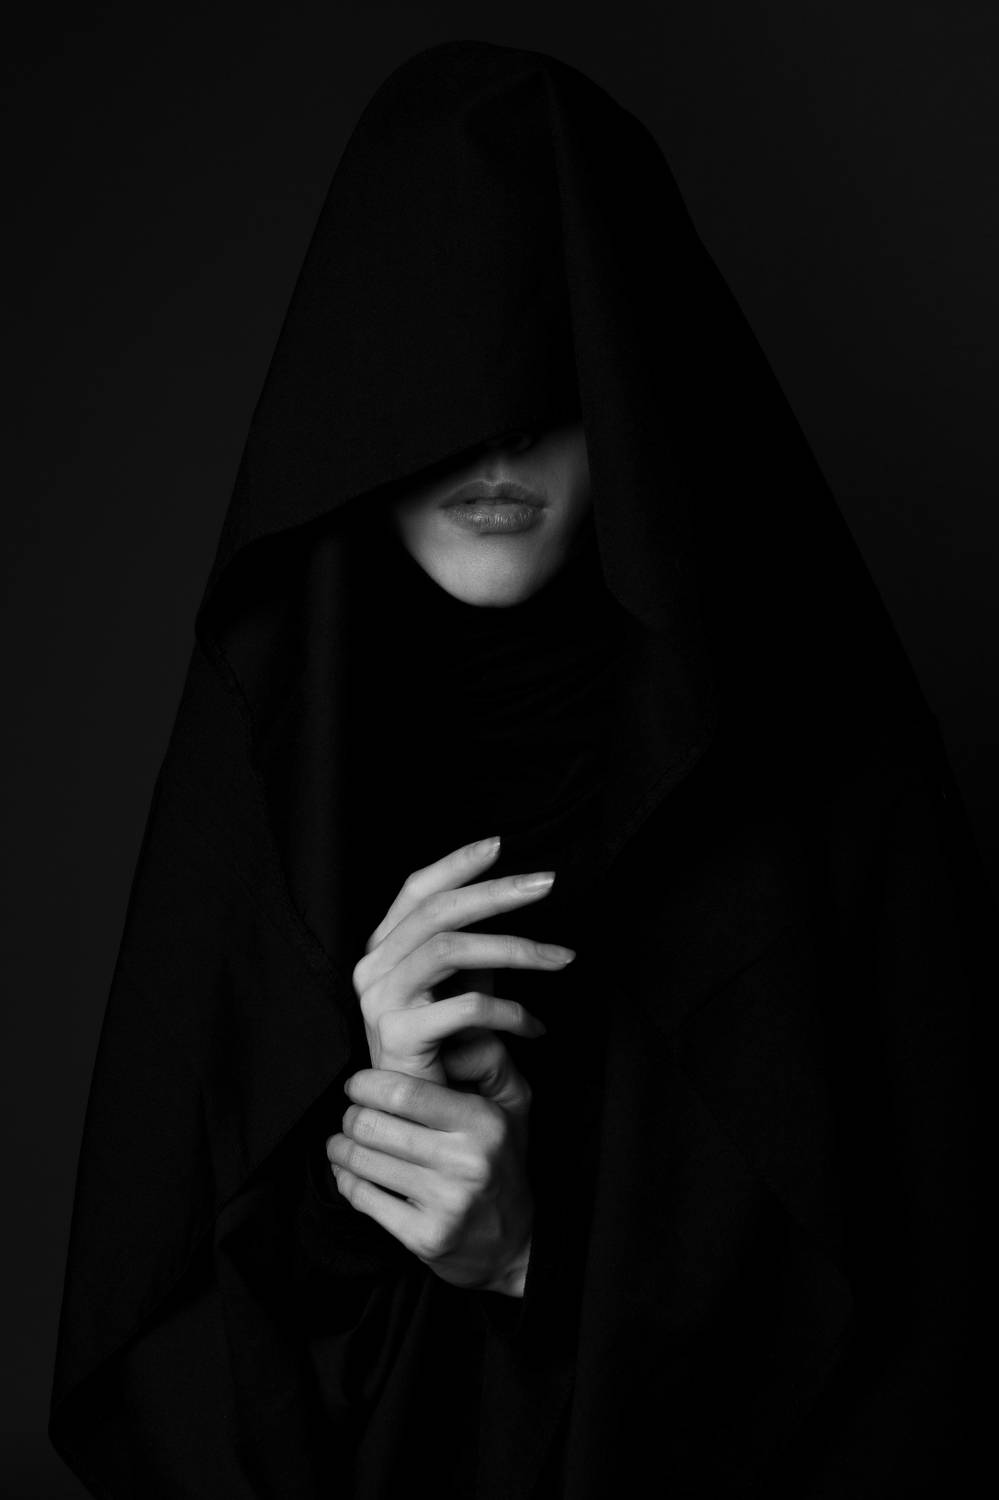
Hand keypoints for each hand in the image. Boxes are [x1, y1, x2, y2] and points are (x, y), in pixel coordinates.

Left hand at [327, 1047, 533, 1296]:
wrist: (517, 1245)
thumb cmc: (505, 1162)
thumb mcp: (514, 1105)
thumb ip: (488, 1060)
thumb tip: (449, 1035)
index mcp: (484, 1123)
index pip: (404, 1091)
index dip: (367, 1083)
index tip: (357, 1084)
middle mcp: (466, 1162)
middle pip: (374, 1125)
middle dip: (351, 1117)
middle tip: (352, 1116)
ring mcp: (445, 1203)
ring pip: (362, 1161)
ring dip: (341, 1148)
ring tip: (343, 1142)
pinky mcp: (425, 1237)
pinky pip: (363, 1199)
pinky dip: (346, 1181)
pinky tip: (349, 1173)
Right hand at [352, 835, 574, 1083]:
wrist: (422, 1126)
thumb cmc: (446, 1057)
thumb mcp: (463, 989)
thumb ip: (475, 949)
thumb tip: (509, 894)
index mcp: (383, 950)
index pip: (416, 891)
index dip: (456, 864)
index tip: (501, 845)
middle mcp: (372, 968)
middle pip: (437, 911)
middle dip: (498, 892)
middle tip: (548, 883)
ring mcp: (379, 1001)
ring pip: (451, 949)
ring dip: (517, 947)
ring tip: (562, 957)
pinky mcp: (397, 1036)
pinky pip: (466, 1008)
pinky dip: (513, 1014)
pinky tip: (538, 1028)